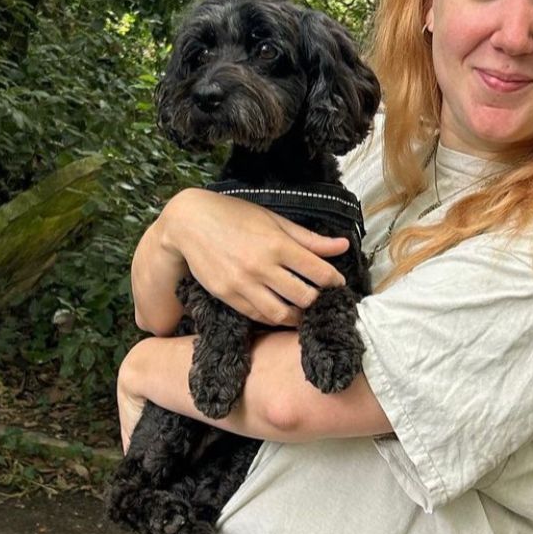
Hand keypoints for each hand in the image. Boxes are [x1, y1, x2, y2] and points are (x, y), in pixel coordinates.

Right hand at [160, 188, 348, 326]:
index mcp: (278, 244)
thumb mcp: (274, 220)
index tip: (337, 283)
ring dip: (297, 316)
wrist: (189, 223)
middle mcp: (262, 267)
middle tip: (321, 298)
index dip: (334, 281)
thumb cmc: (235, 215)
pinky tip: (280, 310)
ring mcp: (243, 284)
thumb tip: (343, 245)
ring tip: (302, 310)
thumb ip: (309, 238)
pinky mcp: (227, 295)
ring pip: (281, 314)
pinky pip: (257, 315)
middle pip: (304, 297)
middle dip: (318, 300)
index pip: (319, 272)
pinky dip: (273, 317)